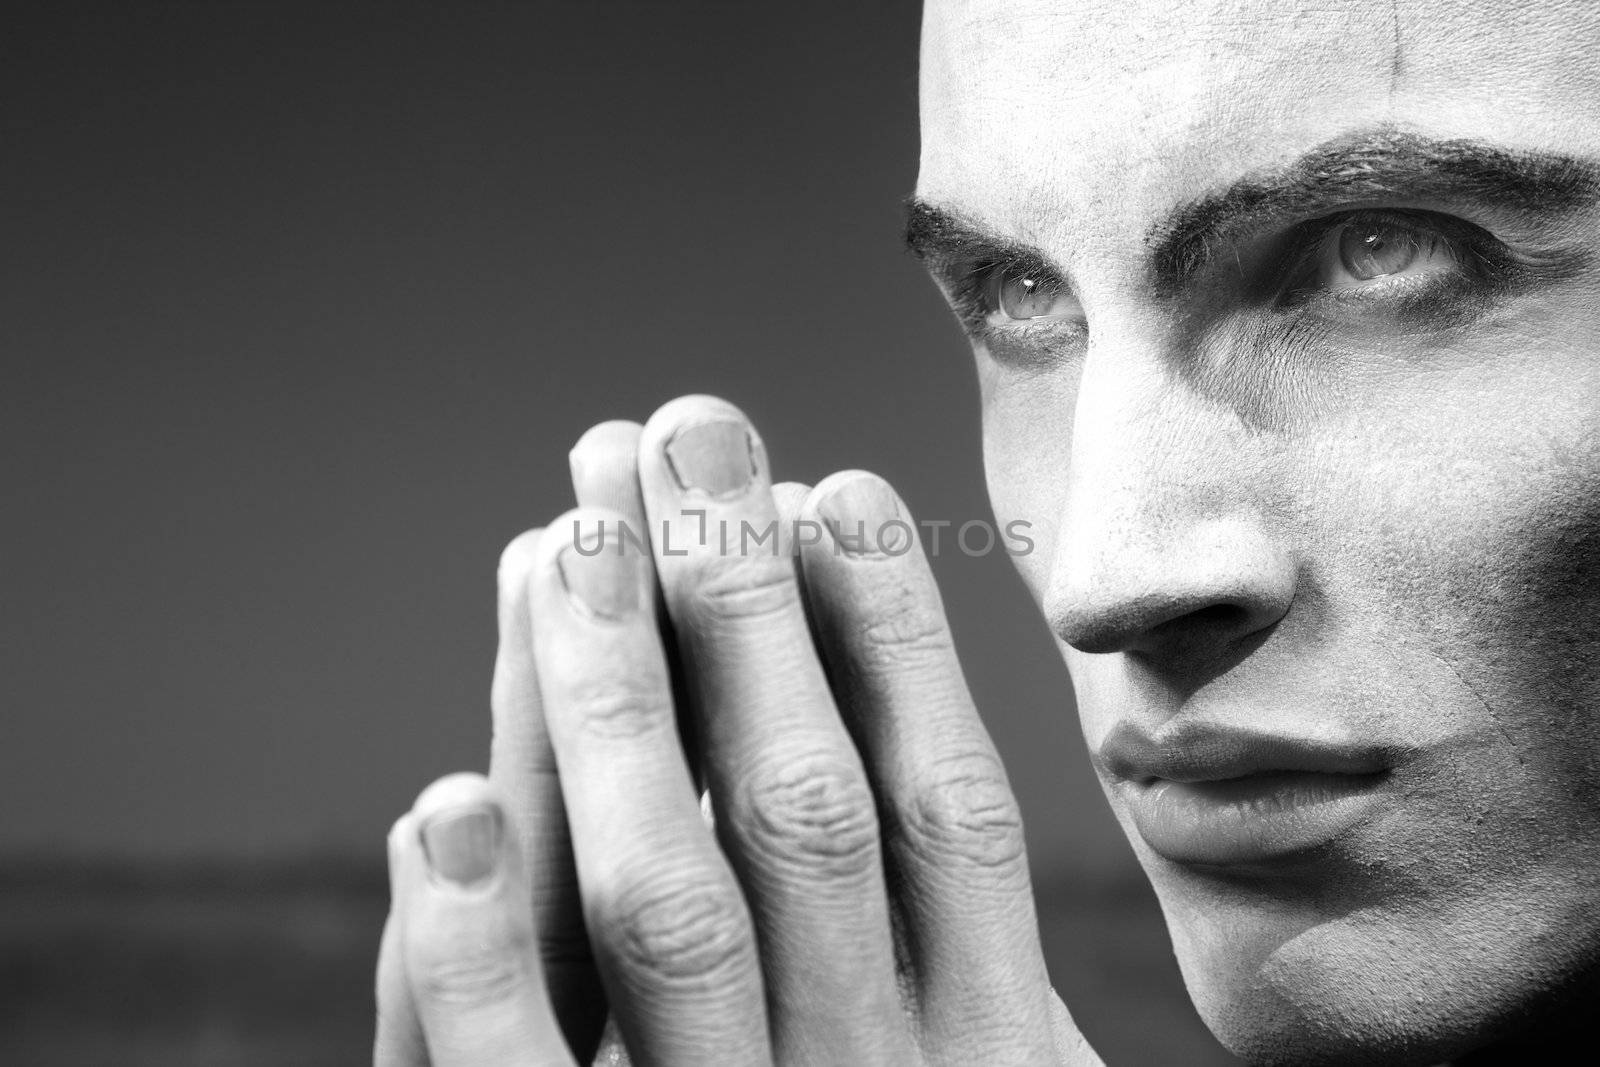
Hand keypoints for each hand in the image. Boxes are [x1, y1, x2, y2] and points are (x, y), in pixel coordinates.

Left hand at [373, 395, 1101, 1065]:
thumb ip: (971, 962)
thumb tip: (927, 734)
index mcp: (989, 1053)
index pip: (946, 811)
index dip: (896, 637)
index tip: (837, 487)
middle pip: (805, 813)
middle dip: (746, 605)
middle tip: (689, 432)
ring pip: (668, 904)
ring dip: (614, 698)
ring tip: (571, 531)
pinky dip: (467, 938)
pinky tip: (441, 802)